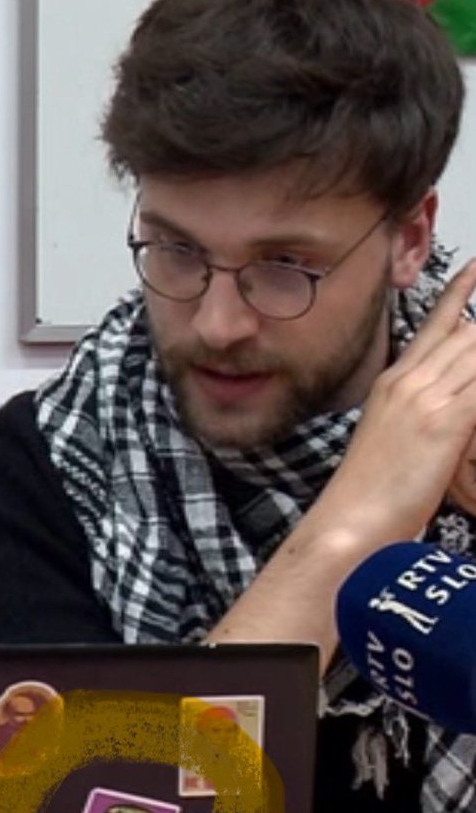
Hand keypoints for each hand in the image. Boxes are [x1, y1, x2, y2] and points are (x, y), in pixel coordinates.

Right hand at [314, 259, 475, 544]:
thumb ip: (418, 414)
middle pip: (470, 332)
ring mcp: (427, 398)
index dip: (461, 292)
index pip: (436, 326)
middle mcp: (409, 382)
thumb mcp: (391, 440)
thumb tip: (447, 407)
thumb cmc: (368, 493)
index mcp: (393, 384)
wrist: (350, 520)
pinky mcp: (447, 421)